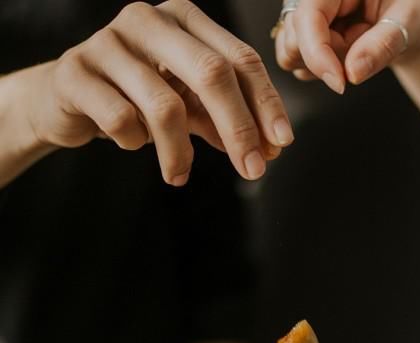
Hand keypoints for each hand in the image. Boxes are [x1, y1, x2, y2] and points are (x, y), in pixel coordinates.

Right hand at [28, 0, 293, 184]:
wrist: (69, 97)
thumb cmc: (138, 97)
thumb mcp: (189, 104)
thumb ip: (225, 120)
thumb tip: (269, 150)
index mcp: (185, 21)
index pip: (240, 59)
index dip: (266, 104)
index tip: (281, 145)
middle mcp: (149, 20)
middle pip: (212, 73)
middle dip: (239, 128)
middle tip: (253, 171)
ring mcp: (108, 41)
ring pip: (165, 105)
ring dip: (180, 152)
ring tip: (179, 176)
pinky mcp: (75, 71)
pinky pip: (120, 119)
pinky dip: (134, 142)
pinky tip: (132, 143)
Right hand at [273, 0, 419, 91]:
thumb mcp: (412, 19)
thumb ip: (383, 45)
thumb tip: (352, 74)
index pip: (307, 16)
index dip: (317, 53)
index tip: (340, 84)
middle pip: (292, 38)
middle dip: (324, 60)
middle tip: (362, 51)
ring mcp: (310, 15)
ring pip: (291, 54)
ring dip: (323, 65)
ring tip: (359, 48)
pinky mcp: (310, 35)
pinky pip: (301, 64)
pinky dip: (325, 69)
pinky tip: (350, 53)